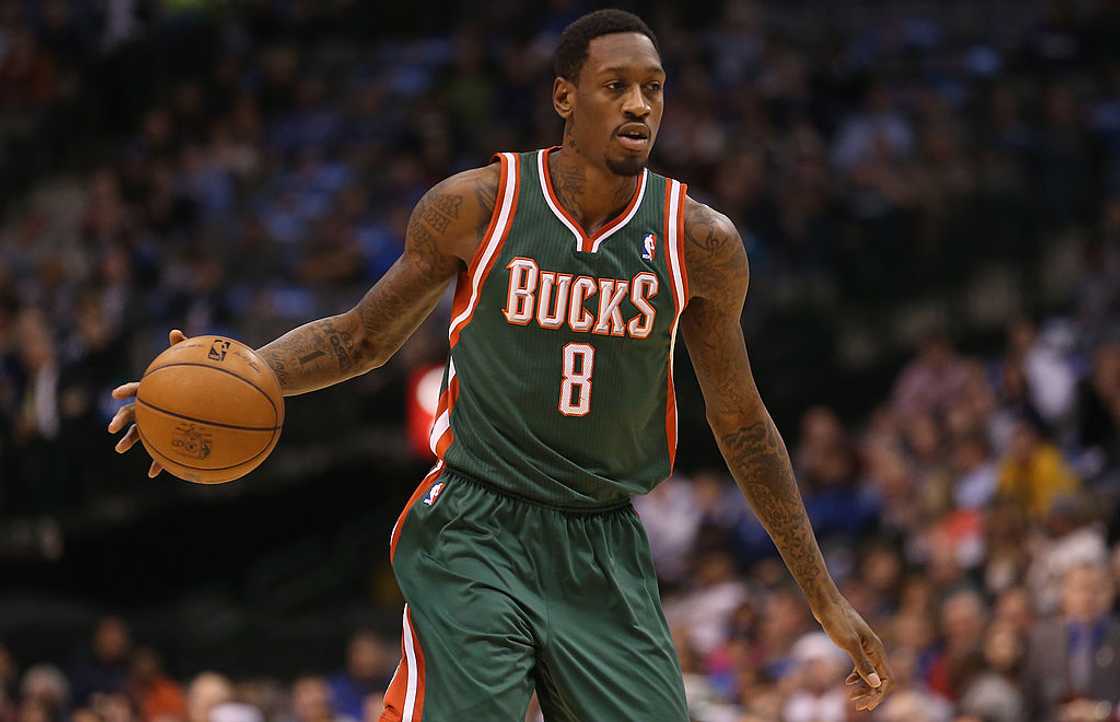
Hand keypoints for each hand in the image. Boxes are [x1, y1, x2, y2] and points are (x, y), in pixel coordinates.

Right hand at [107, 329, 186, 476]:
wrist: (210, 398)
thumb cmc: (197, 378)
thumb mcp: (190, 363)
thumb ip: (182, 348)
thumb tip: (176, 331)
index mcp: (154, 390)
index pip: (137, 388)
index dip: (126, 390)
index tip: (117, 394)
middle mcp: (151, 407)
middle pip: (131, 413)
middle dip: (120, 421)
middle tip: (112, 428)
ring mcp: (158, 423)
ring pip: (140, 433)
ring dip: (129, 440)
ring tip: (119, 448)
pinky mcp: (168, 438)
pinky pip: (160, 451)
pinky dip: (156, 462)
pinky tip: (153, 474)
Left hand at [815, 595, 891, 711]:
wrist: (825, 602)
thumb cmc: (837, 620)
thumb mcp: (849, 644)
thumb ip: (862, 664)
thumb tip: (876, 685)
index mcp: (877, 650)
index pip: (887, 679)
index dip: (878, 694)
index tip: (865, 705)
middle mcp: (875, 649)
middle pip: (880, 678)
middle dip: (870, 694)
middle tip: (856, 705)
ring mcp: (865, 646)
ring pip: (871, 672)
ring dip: (864, 687)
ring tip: (851, 697)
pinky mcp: (855, 643)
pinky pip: (862, 665)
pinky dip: (857, 676)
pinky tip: (848, 682)